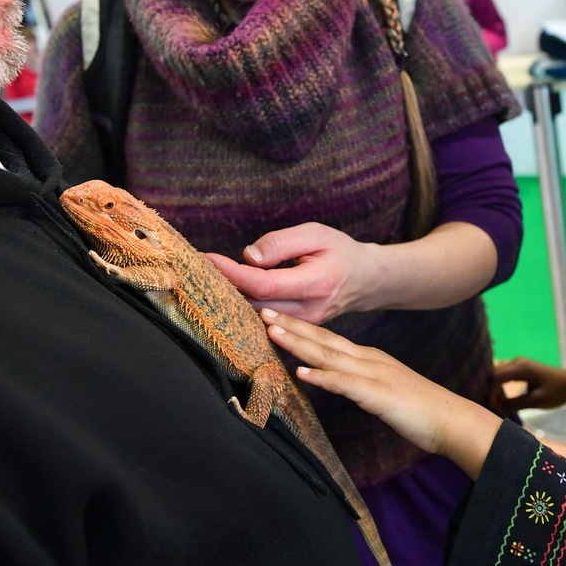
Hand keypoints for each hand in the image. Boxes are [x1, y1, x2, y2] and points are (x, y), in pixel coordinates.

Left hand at [206, 222, 375, 324]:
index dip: (233, 274)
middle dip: (225, 288)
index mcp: (316, 283)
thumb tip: (249, 257)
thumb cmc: (340, 252)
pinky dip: (245, 308)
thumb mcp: (315, 234)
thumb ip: (281, 244)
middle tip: (199, 268)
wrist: (366, 280)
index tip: (208, 259)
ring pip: (258, 318)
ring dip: (231, 300)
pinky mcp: (298, 331)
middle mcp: (309, 311)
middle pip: (256, 306)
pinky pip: (265, 322)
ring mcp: (304, 325)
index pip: (264, 285)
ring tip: (208, 280)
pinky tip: (228, 295)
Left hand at [262, 309, 501, 477]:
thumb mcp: (381, 390)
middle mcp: (368, 360)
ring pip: (330, 356)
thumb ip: (357, 383)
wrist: (451, 420)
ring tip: (274, 333)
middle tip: (262, 311)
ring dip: (300, 343)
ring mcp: (374, 375)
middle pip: (323, 340)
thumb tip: (332, 382)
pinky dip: (323, 377)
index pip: (327, 339)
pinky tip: (303, 374)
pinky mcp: (379, 395)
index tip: (275, 317)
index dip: (300, 327)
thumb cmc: (417, 410)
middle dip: (292, 325)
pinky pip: (346, 385)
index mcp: (367, 359)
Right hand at [493, 357, 565, 412]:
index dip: (491, 393)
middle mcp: (517, 362)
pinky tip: (500, 398)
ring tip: (495, 404)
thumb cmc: (558, 391)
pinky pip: (504, 374)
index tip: (493, 408)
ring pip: (497, 373)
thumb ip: (516, 404)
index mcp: (521, 368)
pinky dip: (499, 385)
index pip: (496, 378)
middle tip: (492, 407)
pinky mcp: (520, 368)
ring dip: (494, 387)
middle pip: (493, 373)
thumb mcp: (537, 401)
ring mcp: (518, 363)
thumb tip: (497, 409)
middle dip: (490, 390)